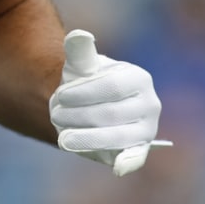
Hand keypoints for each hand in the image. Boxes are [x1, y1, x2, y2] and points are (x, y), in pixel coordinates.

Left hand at [49, 30, 163, 175]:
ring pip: (115, 137)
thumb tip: (79, 35)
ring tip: (62, 138)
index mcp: (139, 78)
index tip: (59, 96)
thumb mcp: (80, 67)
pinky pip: (136, 158)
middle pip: (110, 113)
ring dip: (85, 138)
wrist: (88, 109)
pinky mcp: (139, 150)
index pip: (111, 86)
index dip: (83, 93)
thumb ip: (79, 51)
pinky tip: (117, 168)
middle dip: (78, 116)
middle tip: (54, 115)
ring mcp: (147, 129)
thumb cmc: (86, 84)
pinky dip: (128, 162)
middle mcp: (150, 104)